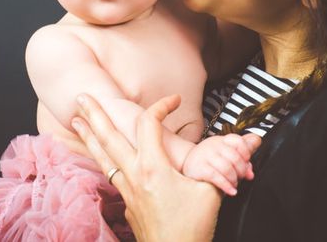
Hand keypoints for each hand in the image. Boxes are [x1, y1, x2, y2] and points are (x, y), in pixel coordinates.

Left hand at [72, 94, 221, 241]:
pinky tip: (100, 155)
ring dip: (89, 135)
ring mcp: (127, 191)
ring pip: (103, 156)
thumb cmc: (191, 229)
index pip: (149, 125)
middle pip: (109, 137)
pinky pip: (109, 173)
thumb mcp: (210, 193)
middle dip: (95, 114)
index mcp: (153, 168)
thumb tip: (250, 144)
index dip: (161, 106)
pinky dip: (101, 157)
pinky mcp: (128, 204)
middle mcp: (134, 176)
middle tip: (82, 97)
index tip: (175, 100)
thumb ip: (223, 164)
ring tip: (76, 120)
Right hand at [182, 134, 260, 195]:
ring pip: (227, 167)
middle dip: (242, 170)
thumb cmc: (209, 162)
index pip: (238, 140)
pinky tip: (230, 190)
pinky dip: (226, 185)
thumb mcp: (225, 156)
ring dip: (234, 179)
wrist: (187, 165)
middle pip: (235, 157)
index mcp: (222, 141)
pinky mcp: (199, 167)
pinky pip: (216, 177)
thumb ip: (241, 159)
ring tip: (233, 184)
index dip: (246, 152)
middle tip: (240, 177)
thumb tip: (251, 172)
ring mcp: (205, 155)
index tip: (247, 162)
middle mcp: (213, 145)